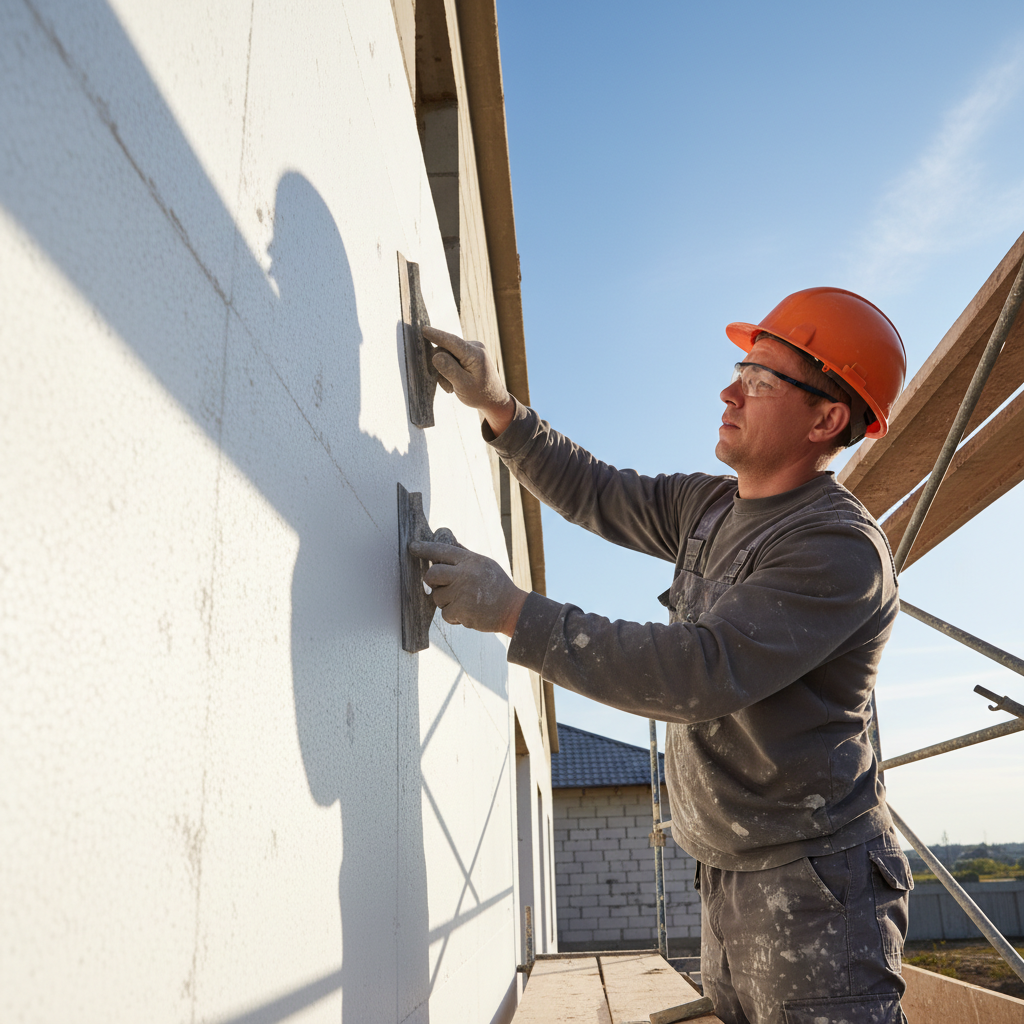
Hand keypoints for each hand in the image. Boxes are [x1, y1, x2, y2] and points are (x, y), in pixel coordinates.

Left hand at [409, 540, 527, 635]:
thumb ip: (464, 555)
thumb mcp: (484, 564)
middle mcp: (464, 574)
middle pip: (432, 574)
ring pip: (437, 597)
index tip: (412, 547)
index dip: (425, 549)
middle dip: (430, 580)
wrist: (512, 609)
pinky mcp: (461, 611)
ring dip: (446, 601)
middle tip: (436, 583)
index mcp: (470, 561)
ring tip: (463, 601)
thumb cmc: (497, 586)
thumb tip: (447, 540)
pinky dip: (453, 616)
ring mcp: (462, 593)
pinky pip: (445, 614)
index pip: (441, 550)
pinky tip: (468, 612)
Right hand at [422, 326, 515, 434]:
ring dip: (445, 370)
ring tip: (453, 385)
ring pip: (446, 354)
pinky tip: (455, 380)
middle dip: (441, 366)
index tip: (424, 330)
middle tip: (448, 386)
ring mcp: (471, 349)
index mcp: (475, 354)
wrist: (493, 399)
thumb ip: (449, 370)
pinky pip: (451, 357)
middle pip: (446, 349)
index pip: (452, 342)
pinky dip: (449, 369)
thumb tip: (435, 355)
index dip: (437, 336)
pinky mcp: (468, 353)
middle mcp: (474, 347)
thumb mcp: (463, 386)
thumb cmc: (480, 394)